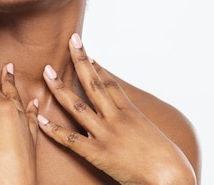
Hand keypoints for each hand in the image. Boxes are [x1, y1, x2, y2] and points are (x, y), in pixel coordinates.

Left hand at [37, 34, 196, 184]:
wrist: (173, 178)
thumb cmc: (170, 163)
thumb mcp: (155, 136)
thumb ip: (139, 127)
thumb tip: (134, 123)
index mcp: (131, 114)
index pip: (110, 85)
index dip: (98, 69)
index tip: (89, 56)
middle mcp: (117, 119)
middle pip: (94, 84)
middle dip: (81, 61)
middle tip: (71, 41)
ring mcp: (106, 135)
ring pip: (78, 106)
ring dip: (60, 88)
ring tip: (46, 71)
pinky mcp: (99, 154)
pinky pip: (71, 140)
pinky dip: (54, 130)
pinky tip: (40, 120)